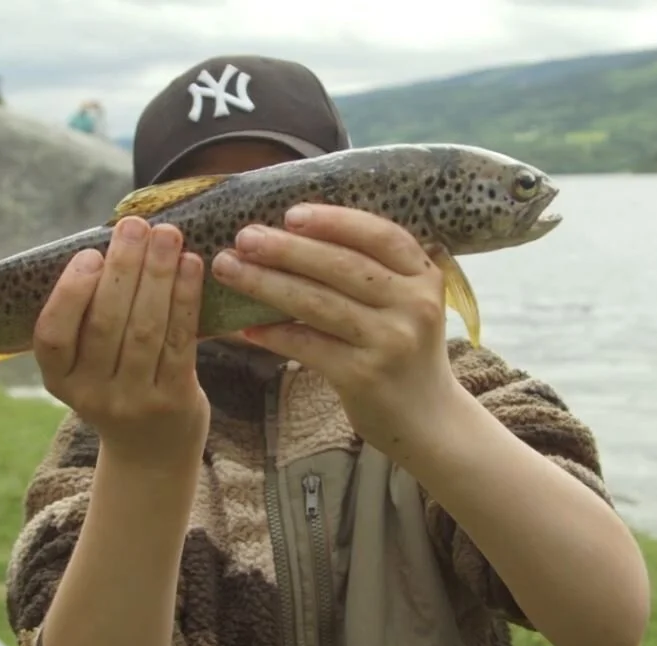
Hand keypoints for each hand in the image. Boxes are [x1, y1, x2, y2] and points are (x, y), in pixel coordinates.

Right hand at [34, 216, 210, 465]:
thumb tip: (115, 243)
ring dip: (158, 276)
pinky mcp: (173, 401)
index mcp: (60, 380)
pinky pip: (179, 342)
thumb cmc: (119, 386)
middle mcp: (91, 394)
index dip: (70, 293)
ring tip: (167, 236)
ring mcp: (133, 402)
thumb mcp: (88, 364)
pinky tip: (191, 266)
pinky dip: (185, 299)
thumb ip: (90, 316)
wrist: (152, 452)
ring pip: (145, 330)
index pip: (52, 336)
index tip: (90, 253)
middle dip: (123, 269)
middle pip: (106, 324)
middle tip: (135, 226)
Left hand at [210, 203, 458, 455]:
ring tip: (230, 269)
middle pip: (341, 266)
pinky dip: (275, 334)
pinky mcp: (364, 375)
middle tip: (244, 237)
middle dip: (287, 248)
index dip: (334, 221)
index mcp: (424, 276)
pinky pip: (308, 345)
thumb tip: (296, 234)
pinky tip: (246, 327)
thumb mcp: (405, 303)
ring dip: (267, 283)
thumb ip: (372, 271)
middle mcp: (413, 305)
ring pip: (318, 303)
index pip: (379, 235)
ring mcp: (391, 341)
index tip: (291, 213)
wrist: (427, 419)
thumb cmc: (403, 350)